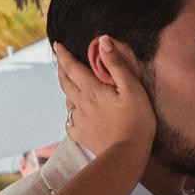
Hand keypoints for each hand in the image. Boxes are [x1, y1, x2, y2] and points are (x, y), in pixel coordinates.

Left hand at [54, 38, 154, 156]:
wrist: (128, 153)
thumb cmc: (136, 120)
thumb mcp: (132, 88)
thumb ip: (116, 64)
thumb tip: (103, 41)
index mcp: (92, 90)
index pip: (72, 67)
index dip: (64, 55)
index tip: (58, 45)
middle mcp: (81, 103)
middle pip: (64, 82)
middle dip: (61, 69)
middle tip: (61, 61)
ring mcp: (79, 120)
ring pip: (67, 101)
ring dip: (67, 90)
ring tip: (71, 86)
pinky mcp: (82, 135)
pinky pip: (71, 122)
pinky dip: (72, 115)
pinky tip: (78, 115)